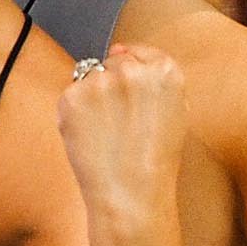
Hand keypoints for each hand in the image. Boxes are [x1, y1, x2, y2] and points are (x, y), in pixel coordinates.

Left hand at [56, 43, 188, 232]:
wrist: (132, 196)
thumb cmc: (156, 161)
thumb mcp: (175, 113)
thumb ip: (154, 78)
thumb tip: (119, 49)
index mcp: (165, 71)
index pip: (140, 52)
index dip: (134, 75)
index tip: (131, 97)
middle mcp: (132, 70)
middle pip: (113, 62)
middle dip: (113, 85)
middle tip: (120, 124)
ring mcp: (99, 82)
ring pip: (89, 78)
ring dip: (93, 99)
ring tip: (106, 134)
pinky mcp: (71, 97)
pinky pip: (71, 96)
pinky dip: (75, 114)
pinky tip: (91, 138)